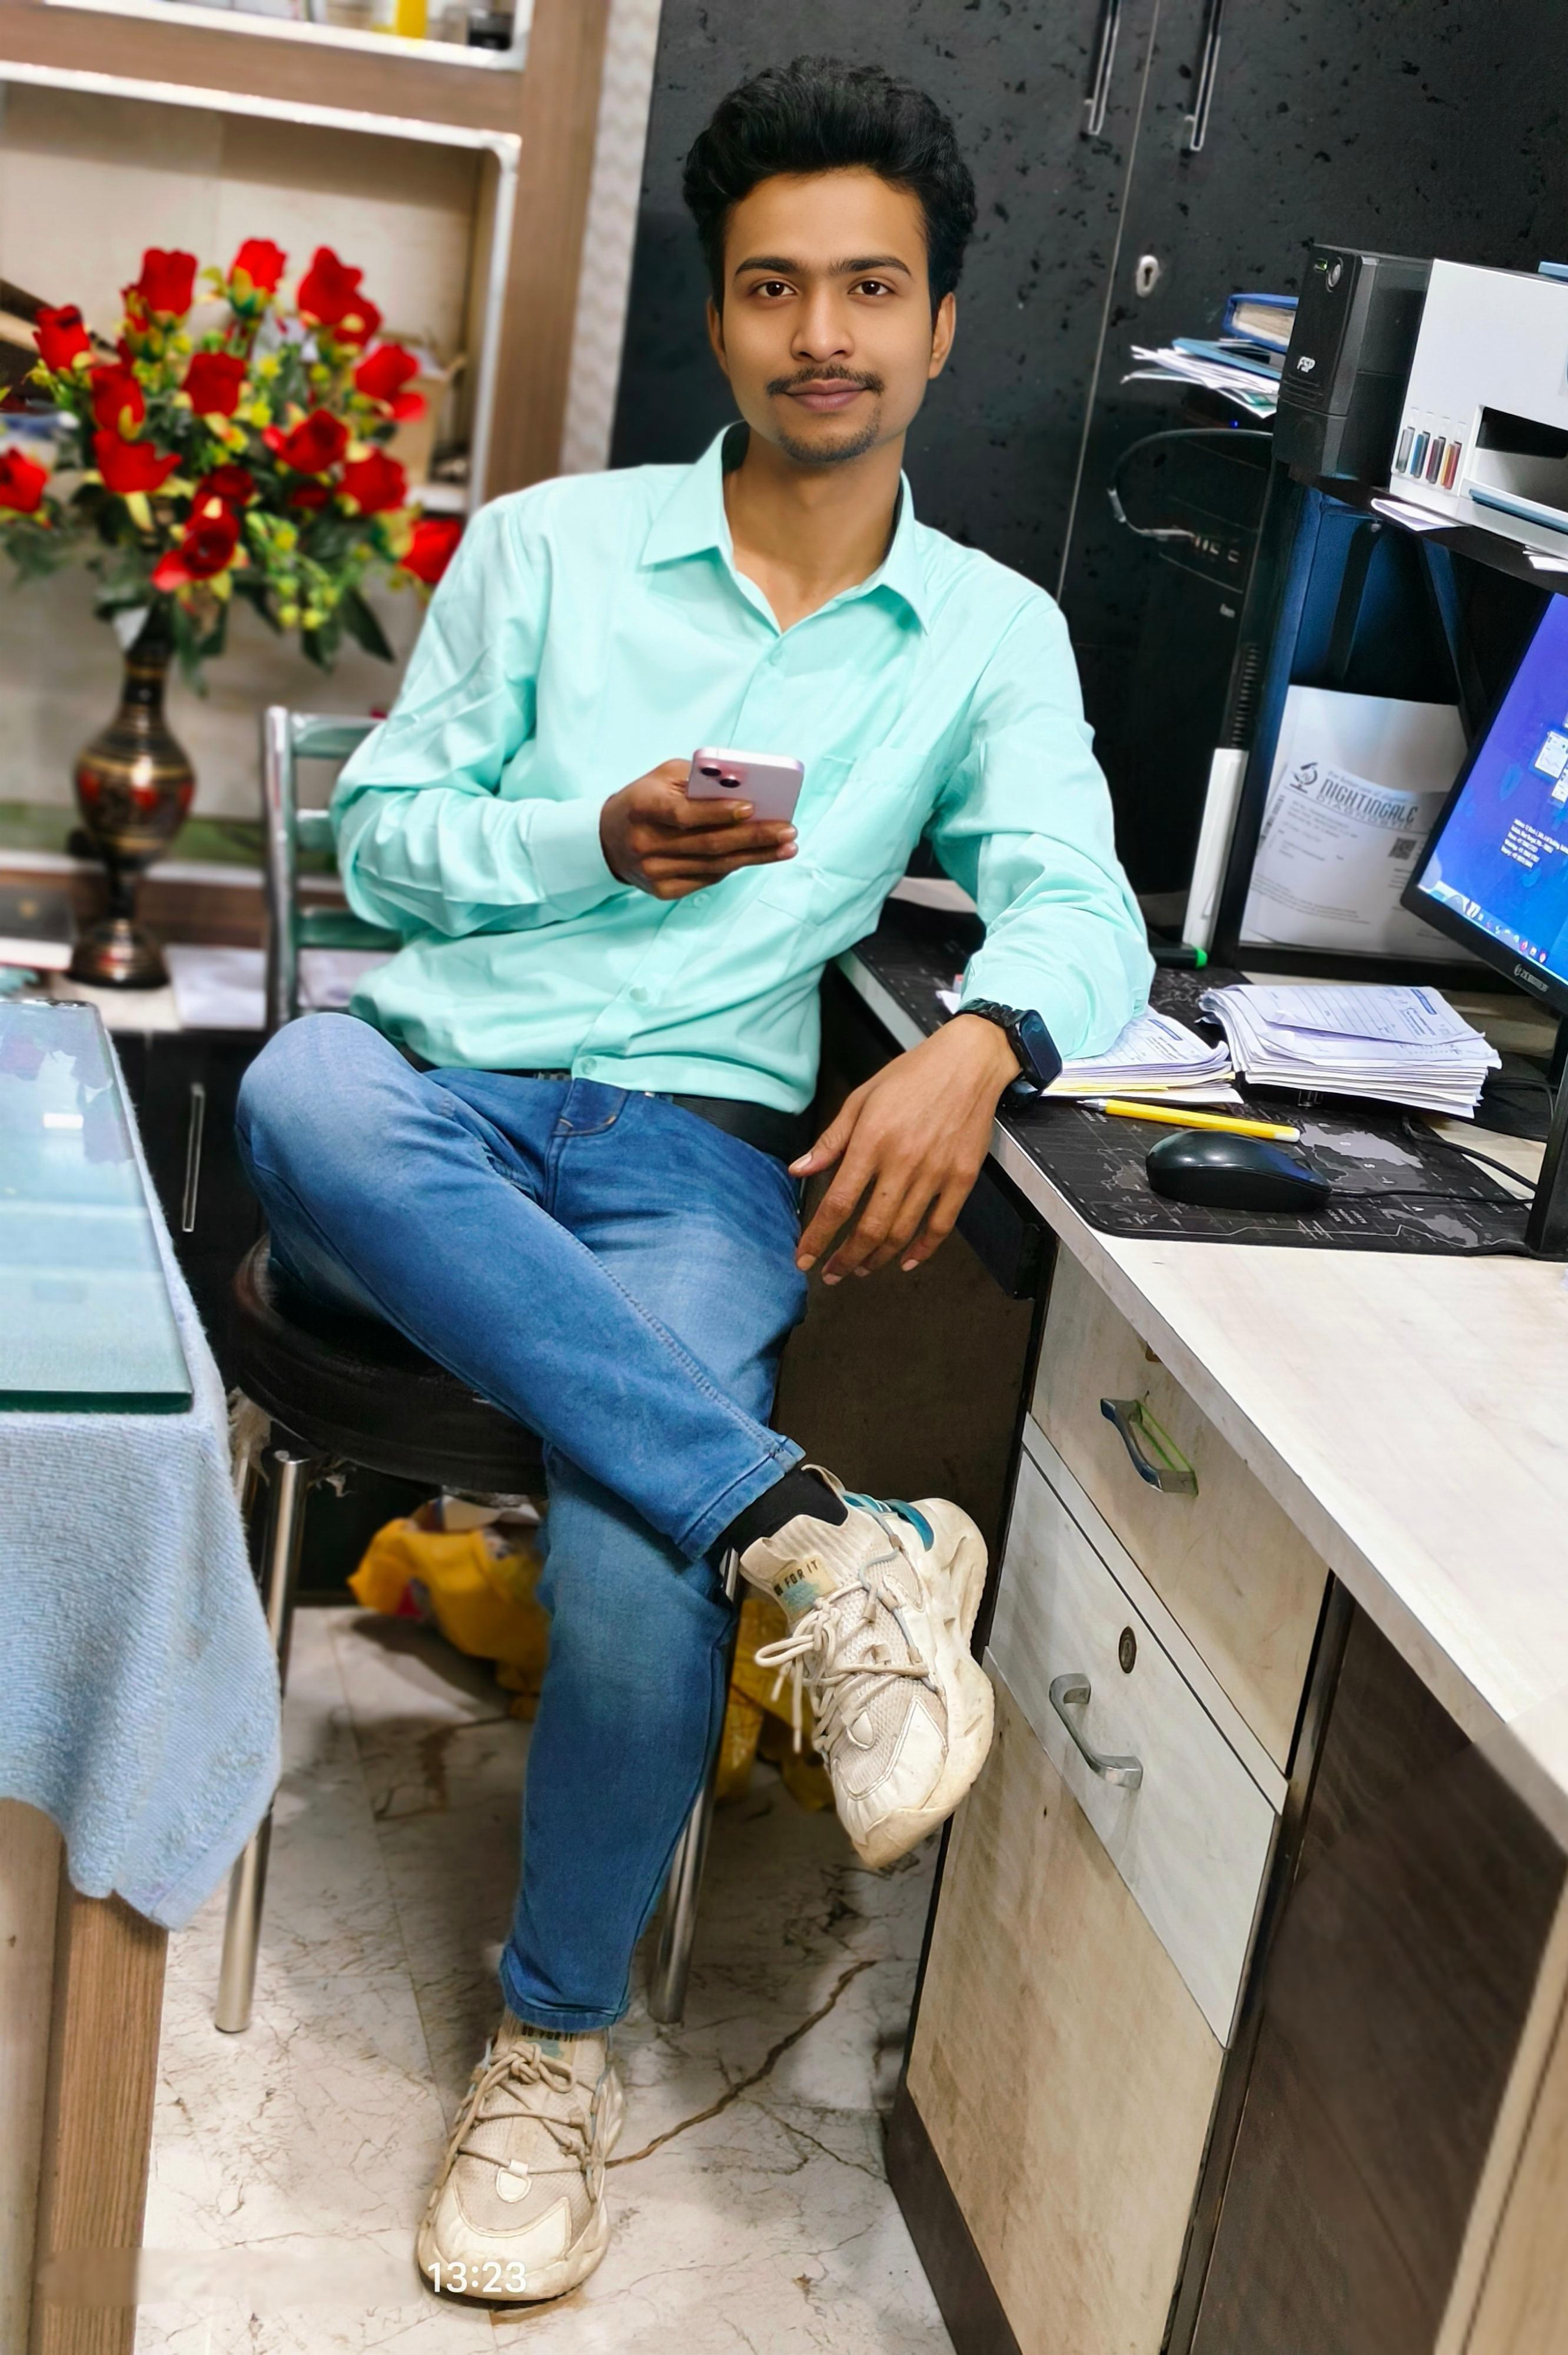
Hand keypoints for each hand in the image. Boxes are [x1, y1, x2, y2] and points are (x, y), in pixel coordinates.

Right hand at [600, 759, 796, 900]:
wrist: (609, 839)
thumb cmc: (648, 799)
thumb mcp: (665, 777)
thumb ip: (700, 778)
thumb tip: (746, 787)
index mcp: (643, 807)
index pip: (683, 814)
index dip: (717, 812)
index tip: (751, 808)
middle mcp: (645, 843)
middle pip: (708, 843)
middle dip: (754, 837)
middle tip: (788, 830)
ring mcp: (653, 871)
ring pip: (714, 865)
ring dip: (755, 857)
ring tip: (786, 847)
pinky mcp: (662, 890)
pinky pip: (708, 879)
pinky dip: (735, 866)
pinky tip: (759, 857)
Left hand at [792, 1015, 1021, 1282]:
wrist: (968, 1062)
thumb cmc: (911, 1075)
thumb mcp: (861, 1098)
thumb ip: (831, 1140)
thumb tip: (799, 1170)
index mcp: (871, 1141)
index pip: (837, 1203)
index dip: (817, 1237)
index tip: (804, 1258)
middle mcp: (902, 1162)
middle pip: (869, 1228)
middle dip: (846, 1258)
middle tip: (832, 1274)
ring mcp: (935, 1173)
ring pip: (902, 1232)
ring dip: (878, 1259)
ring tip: (861, 1269)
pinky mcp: (962, 1178)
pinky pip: (941, 1225)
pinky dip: (923, 1250)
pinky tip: (906, 1261)